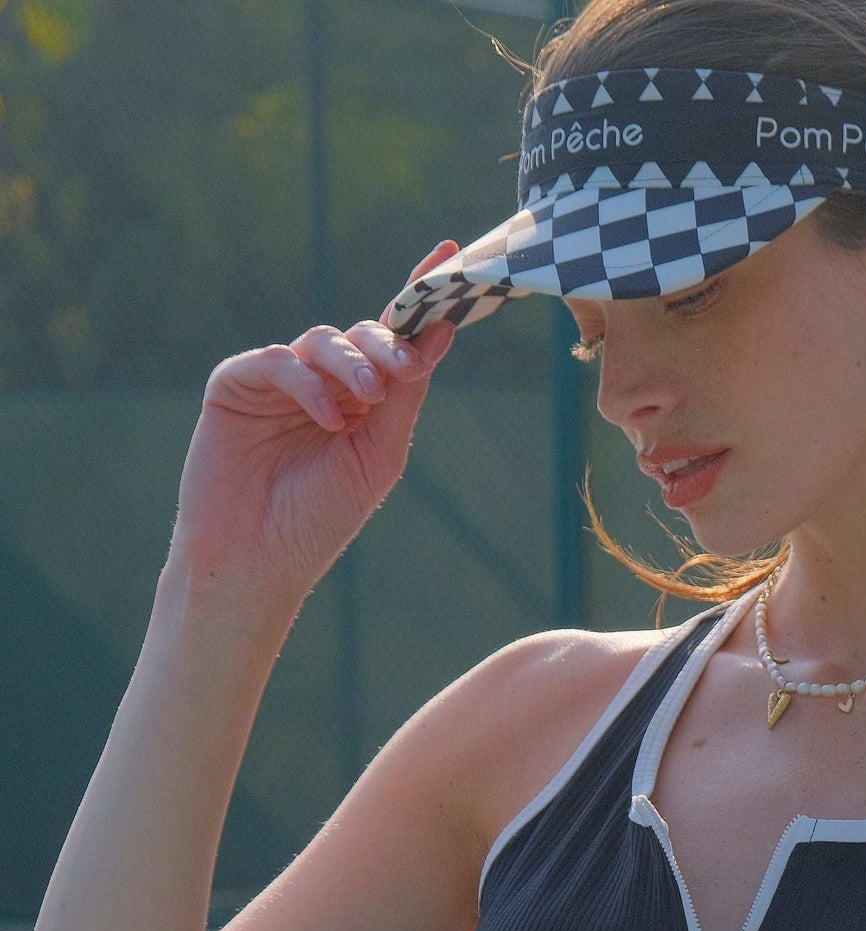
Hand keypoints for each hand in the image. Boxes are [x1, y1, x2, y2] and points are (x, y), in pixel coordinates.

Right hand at [166, 240, 462, 605]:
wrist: (257, 559)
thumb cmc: (320, 518)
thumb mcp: (378, 453)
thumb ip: (404, 394)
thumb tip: (442, 330)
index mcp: (360, 402)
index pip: (393, 341)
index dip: (419, 298)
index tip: (448, 255)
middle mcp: (323, 384)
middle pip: (363, 334)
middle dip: (389, 344)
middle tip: (406, 368)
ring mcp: (279, 381)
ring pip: (323, 340)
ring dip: (352, 362)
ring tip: (368, 396)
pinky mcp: (236, 383)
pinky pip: (278, 361)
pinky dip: (306, 383)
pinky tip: (326, 417)